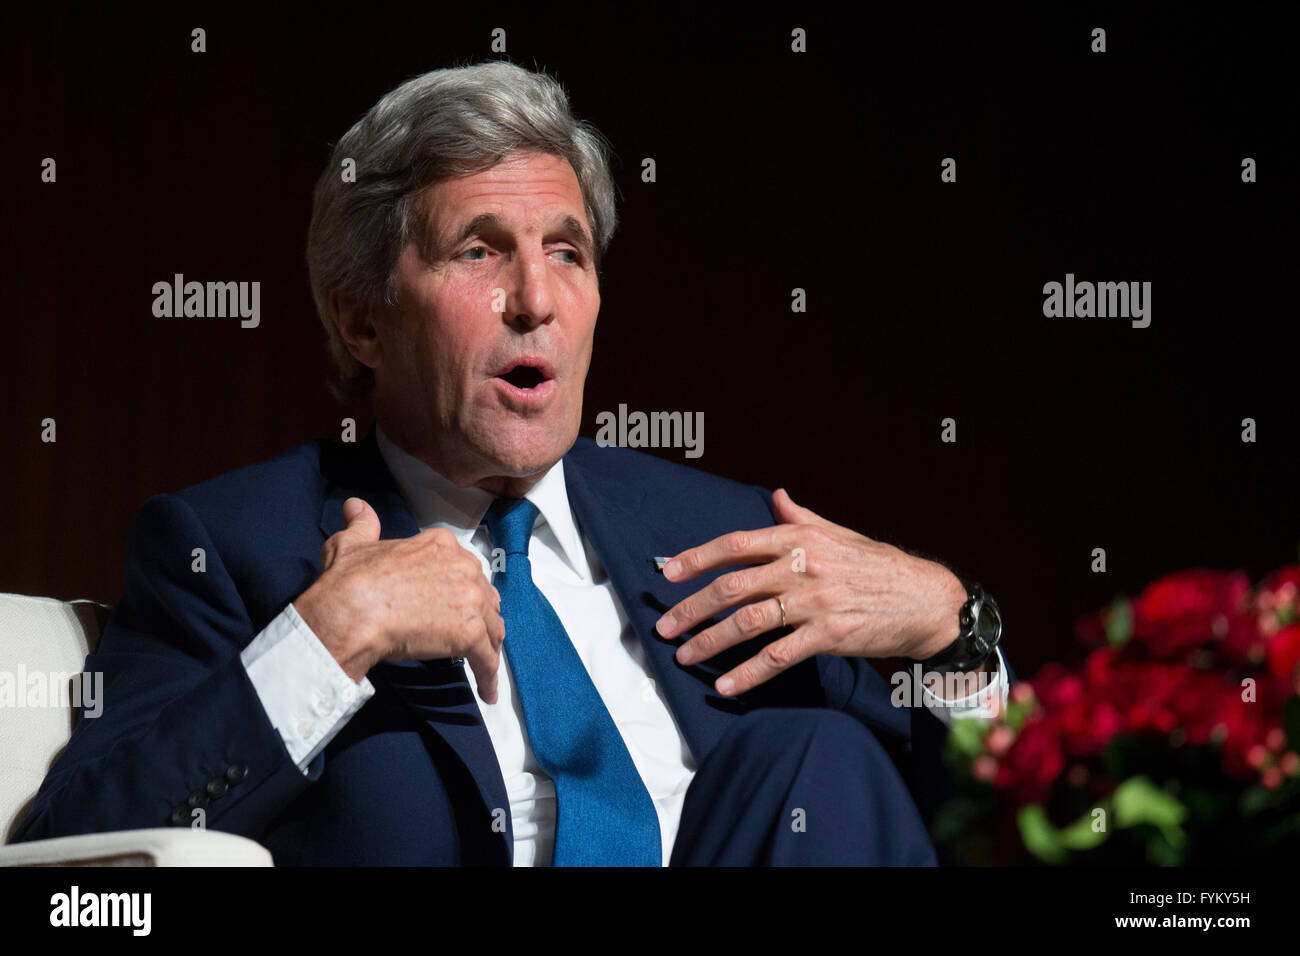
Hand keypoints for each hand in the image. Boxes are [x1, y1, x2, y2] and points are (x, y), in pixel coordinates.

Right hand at [293, 497, 505, 702]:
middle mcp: (463, 567)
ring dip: (488, 646)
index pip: (464, 569)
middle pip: (484, 596)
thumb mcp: (354, 543)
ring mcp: (469, 599)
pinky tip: (486, 692)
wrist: (350, 612)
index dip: (462, 589)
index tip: (456, 605)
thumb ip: (363, 525)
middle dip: (480, 616)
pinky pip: (487, 659)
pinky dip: (489, 677)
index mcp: (440, 545)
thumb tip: (356, 506)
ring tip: (483, 663)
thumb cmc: (349, 582)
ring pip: (491, 626)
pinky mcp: (470, 632)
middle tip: (473, 636)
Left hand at [653, 489, 967, 696]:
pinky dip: (749, 673)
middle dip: (692, 607)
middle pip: (733, 586)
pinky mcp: (830, 635)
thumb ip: (801, 517)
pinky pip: (779, 656)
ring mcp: (816, 602)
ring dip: (711, 642)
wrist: (927, 599)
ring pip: (749, 621)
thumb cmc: (879, 566)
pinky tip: (726, 686)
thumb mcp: (840, 534)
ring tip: (685, 656)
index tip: (669, 572)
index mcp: (800, 538)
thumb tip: (776, 496)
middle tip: (664, 626)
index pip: (737, 544)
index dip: (698, 557)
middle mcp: (803, 566)